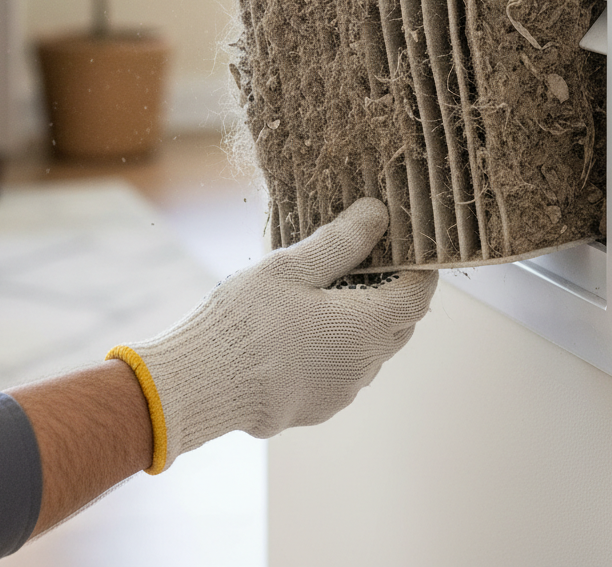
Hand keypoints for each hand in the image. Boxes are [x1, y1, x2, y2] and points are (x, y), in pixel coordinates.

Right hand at [106, 197, 436, 472]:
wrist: (203, 384)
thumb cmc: (247, 320)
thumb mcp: (292, 267)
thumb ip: (340, 242)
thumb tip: (378, 215)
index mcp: (367, 328)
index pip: (419, 295)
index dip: (419, 268)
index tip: (406, 246)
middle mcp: (364, 366)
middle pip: (398, 324)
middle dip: (391, 292)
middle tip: (364, 260)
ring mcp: (340, 393)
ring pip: (368, 350)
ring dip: (360, 322)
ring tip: (324, 292)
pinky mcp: (316, 408)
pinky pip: (340, 371)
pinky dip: (334, 347)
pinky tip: (300, 329)